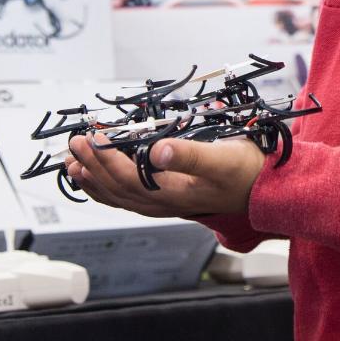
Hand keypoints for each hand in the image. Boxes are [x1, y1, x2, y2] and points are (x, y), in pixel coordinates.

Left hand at [65, 134, 265, 218]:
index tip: (91, 137)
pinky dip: (107, 188)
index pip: (128, 178)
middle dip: (92, 165)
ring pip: (119, 196)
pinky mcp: (167, 198)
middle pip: (117, 188)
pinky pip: (128, 197)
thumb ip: (190, 155)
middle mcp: (164, 204)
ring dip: (94, 179)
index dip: (105, 158)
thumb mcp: (223, 158)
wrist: (267, 190)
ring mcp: (164, 204)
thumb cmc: (248, 171)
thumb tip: (156, 151)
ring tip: (72, 164)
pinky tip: (95, 180)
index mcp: (175, 194)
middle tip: (73, 143)